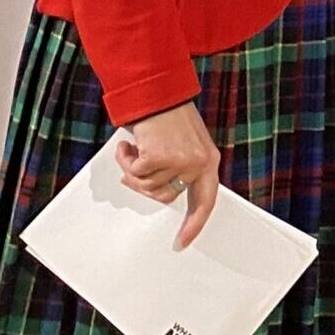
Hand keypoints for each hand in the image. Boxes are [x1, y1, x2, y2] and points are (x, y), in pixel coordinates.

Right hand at [117, 102, 220, 248]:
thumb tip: (163, 193)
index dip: (195, 223)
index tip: (183, 241)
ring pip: (146, 186)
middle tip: (136, 166)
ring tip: (136, 148)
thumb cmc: (171, 118)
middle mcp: (198, 163)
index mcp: (208, 161)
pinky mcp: (159, 157)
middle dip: (145, 185)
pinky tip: (129, 144)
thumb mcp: (186, 145)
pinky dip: (125, 160)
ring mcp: (179, 161)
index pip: (206, 200)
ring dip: (134, 169)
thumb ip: (181, 169)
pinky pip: (134, 173)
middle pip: (165, 196)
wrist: (159, 93)